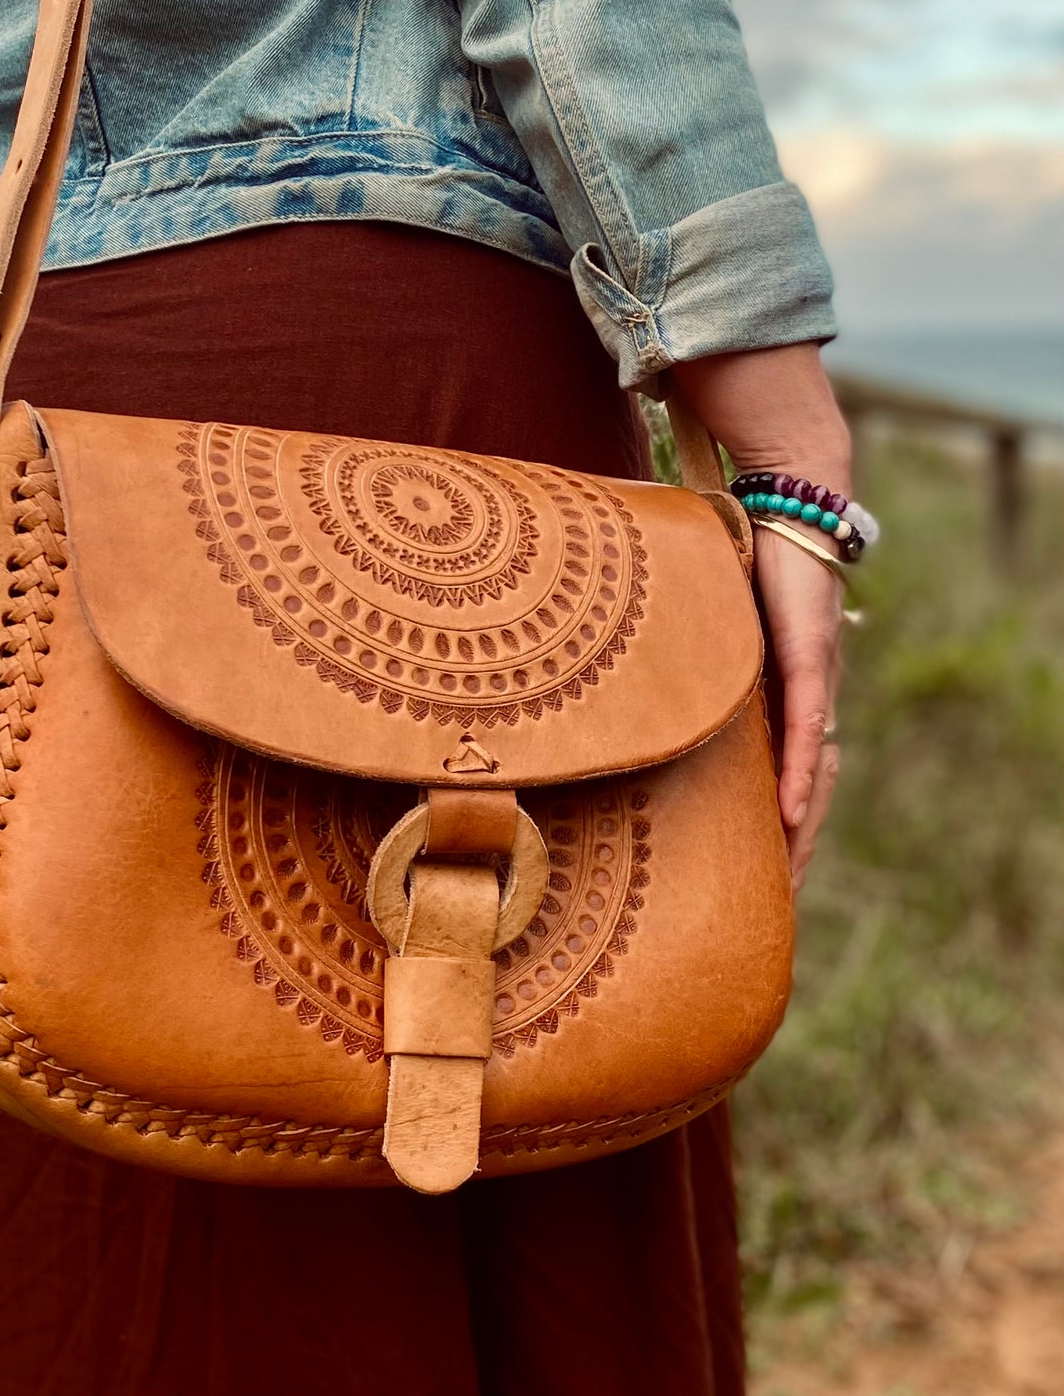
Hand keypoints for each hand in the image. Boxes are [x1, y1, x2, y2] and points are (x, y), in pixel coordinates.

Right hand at [670, 343, 849, 887]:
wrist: (785, 491)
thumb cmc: (730, 548)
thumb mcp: (687, 618)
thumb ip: (653, 648)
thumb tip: (582, 662)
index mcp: (771, 694)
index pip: (775, 774)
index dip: (766, 827)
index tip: (749, 878)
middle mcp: (800, 696)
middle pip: (804, 792)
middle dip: (791, 852)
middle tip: (769, 904)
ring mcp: (808, 680)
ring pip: (812, 774)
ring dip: (799, 829)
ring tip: (781, 878)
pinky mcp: (807, 657)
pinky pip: (805, 731)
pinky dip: (799, 775)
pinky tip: (788, 814)